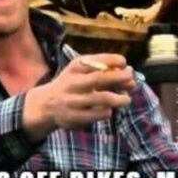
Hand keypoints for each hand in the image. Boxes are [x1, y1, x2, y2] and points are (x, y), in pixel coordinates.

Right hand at [22, 54, 136, 140]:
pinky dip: (108, 112)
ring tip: (126, 99)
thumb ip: (103, 70)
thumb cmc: (72, 84)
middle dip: (119, 78)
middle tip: (132, 80)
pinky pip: (98, 114)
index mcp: (74, 67)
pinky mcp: (74, 116)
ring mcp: (73, 101)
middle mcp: (72, 82)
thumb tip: (130, 75)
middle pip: (99, 79)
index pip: (96, 60)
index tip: (124, 63)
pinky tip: (109, 110)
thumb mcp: (80, 71)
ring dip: (119, 99)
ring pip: (102, 99)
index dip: (113, 60)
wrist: (46, 104)